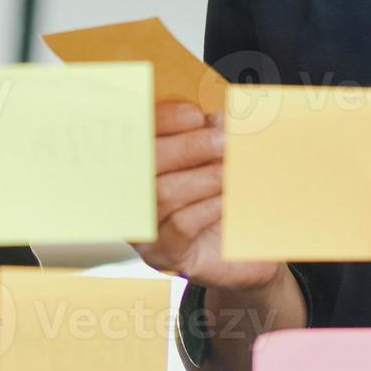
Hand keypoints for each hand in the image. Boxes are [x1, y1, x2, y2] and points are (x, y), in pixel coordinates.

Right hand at [135, 101, 284, 294]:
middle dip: (186, 148)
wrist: (241, 255)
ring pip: (162, 194)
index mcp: (137, 164)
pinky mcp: (162, 253)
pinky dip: (208, 206)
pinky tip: (228, 199)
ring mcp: (142, 227)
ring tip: (231, 169)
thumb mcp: (218, 163)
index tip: (195, 115)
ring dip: (203, 177)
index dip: (161, 120)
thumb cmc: (224, 204)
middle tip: (222, 141)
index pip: (135, 134)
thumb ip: (210, 138)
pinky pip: (179, 225)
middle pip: (142, 164)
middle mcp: (129, 195)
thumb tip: (215, 117)